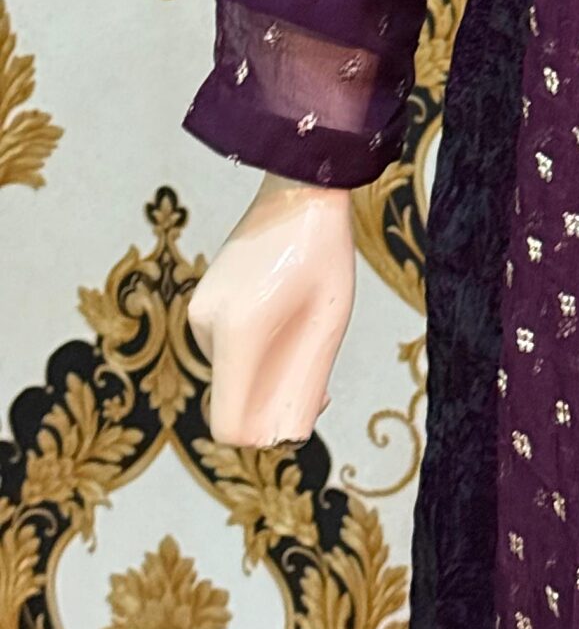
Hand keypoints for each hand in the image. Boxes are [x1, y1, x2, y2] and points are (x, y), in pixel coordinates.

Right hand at [187, 175, 357, 446]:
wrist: (298, 192)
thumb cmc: (323, 255)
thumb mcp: (329, 323)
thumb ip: (307, 382)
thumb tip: (289, 435)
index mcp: (237, 334)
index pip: (227, 424)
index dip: (260, 436)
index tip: (297, 419)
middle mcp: (206, 327)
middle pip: (232, 400)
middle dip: (271, 404)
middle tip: (320, 385)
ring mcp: (199, 313)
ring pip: (232, 376)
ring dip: (266, 376)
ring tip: (309, 343)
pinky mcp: (203, 303)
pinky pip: (228, 350)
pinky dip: (254, 355)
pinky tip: (288, 330)